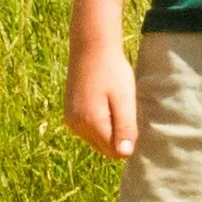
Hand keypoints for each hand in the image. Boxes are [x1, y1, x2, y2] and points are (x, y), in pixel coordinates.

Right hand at [65, 39, 136, 159]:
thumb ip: (125, 128)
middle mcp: (77, 127)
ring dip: (108, 127)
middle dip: (117, 135)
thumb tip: (125, 154)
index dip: (127, 140)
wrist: (91, 48)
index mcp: (91, 125)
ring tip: (113, 102)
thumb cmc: (112, 72)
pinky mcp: (70, 113)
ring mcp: (71, 120)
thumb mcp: (124, 99)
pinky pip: (88, 127)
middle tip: (123, 108)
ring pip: (96, 138)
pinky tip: (104, 100)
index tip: (132, 117)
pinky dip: (99, 120)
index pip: (114, 152)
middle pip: (104, 147)